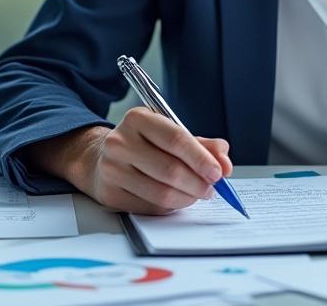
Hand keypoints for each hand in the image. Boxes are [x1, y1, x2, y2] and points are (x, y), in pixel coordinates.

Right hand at [27, 108, 232, 214]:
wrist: (101, 158)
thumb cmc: (144, 145)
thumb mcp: (171, 134)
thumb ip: (202, 145)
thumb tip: (224, 161)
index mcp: (138, 119)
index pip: (176, 139)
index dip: (201, 159)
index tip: (219, 172)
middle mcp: (120, 142)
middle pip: (170, 170)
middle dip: (198, 183)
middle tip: (211, 188)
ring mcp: (112, 169)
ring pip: (161, 193)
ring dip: (187, 198)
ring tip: (197, 194)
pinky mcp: (110, 193)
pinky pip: (150, 207)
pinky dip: (170, 207)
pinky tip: (176, 199)